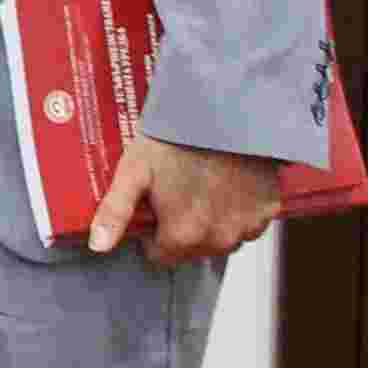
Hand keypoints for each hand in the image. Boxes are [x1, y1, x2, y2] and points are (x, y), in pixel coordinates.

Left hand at [89, 135, 281, 265]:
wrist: (228, 113)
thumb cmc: (174, 140)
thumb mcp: (134, 171)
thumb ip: (115, 213)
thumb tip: (97, 246)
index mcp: (183, 236)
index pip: (160, 255)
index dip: (153, 231)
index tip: (155, 204)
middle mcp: (218, 240)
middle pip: (191, 250)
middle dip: (182, 228)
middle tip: (178, 191)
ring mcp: (247, 227)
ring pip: (221, 239)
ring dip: (211, 223)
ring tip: (203, 186)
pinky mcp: (269, 210)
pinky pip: (249, 224)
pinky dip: (238, 212)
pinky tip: (229, 185)